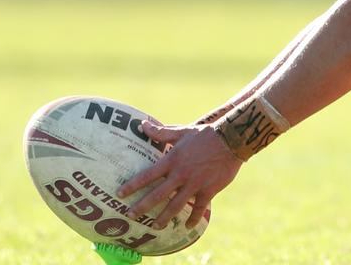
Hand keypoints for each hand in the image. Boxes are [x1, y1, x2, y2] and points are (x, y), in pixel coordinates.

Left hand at [118, 121, 242, 228]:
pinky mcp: (208, 190)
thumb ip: (161, 132)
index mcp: (172, 160)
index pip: (147, 175)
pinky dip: (192, 218)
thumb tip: (142, 124)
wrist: (231, 139)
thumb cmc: (205, 135)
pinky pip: (198, 208)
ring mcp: (194, 184)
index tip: (119, 194)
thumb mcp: (182, 132)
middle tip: (130, 216)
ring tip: (155, 227)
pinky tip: (187, 226)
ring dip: (163, 218)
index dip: (132, 185)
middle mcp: (180, 175)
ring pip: (175, 206)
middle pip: (157, 195)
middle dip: (141, 207)